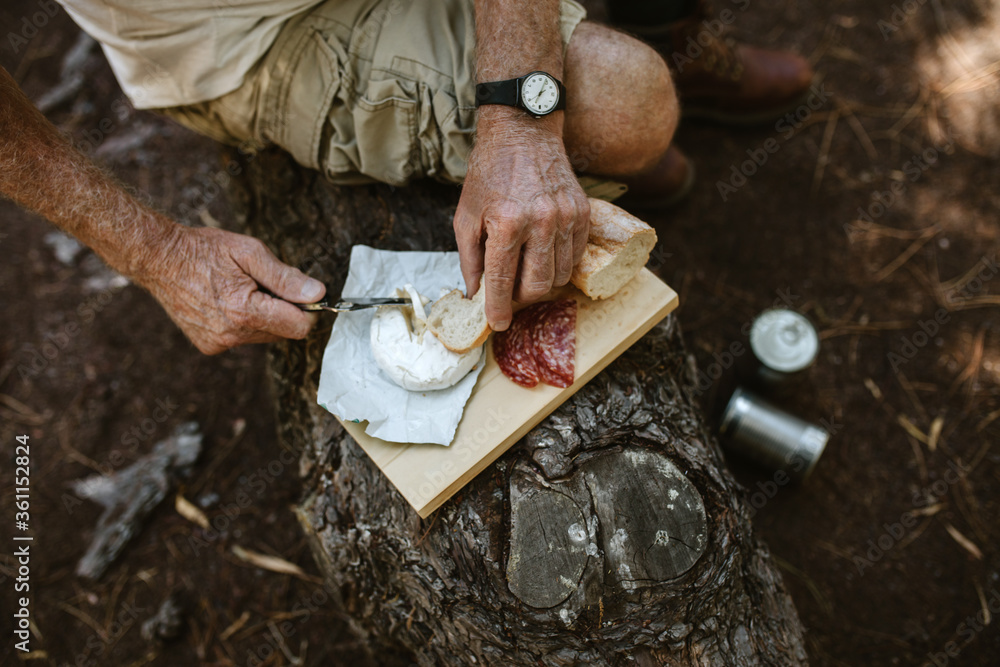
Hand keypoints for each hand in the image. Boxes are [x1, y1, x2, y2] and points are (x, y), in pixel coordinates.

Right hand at [140, 226, 324, 354]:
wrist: (159, 259)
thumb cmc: (204, 250)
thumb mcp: (250, 253)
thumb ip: (286, 277)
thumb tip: (317, 294)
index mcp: (245, 312)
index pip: (299, 327)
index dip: (308, 310)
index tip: (302, 291)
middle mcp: (232, 335)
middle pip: (283, 332)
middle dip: (284, 309)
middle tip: (263, 282)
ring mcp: (219, 343)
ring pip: (264, 335)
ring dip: (264, 315)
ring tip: (241, 289)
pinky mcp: (210, 346)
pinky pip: (243, 338)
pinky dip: (244, 322)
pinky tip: (226, 301)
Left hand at [453, 114, 589, 330]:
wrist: (523, 133)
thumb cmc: (489, 173)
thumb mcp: (466, 215)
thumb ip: (469, 258)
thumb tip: (476, 293)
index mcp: (507, 222)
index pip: (503, 280)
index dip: (499, 308)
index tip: (497, 323)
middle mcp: (541, 221)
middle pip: (538, 285)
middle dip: (521, 298)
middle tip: (509, 293)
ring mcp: (566, 217)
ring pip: (560, 275)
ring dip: (541, 283)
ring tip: (524, 273)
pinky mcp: (583, 212)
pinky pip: (575, 256)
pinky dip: (559, 265)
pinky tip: (542, 255)